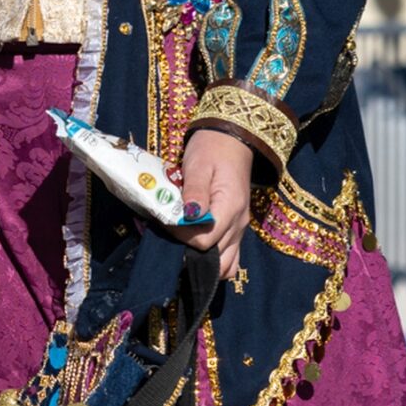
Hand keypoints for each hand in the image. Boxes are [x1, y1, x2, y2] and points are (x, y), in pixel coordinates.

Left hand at [178, 128, 253, 282]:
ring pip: (227, 264)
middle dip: (189, 252)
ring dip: (204, 262)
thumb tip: (189, 216)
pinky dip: (213, 259)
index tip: (166, 222)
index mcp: (230, 209)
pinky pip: (229, 256)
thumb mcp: (199, 166)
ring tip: (182, 246)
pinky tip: (195, 248)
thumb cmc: (212, 150)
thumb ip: (194, 192)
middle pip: (215, 258)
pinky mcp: (236, 229)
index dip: (182, 237)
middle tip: (170, 235)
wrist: (231, 141)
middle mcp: (239, 224)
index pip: (204, 242)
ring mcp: (240, 229)